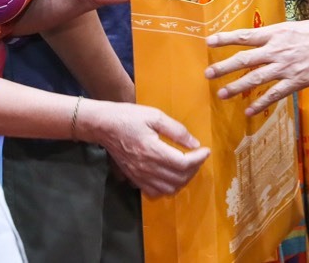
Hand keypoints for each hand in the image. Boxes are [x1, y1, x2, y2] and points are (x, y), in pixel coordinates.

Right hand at [89, 102, 209, 197]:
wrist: (103, 126)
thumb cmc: (129, 117)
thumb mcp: (155, 115)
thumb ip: (176, 130)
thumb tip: (195, 144)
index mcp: (152, 150)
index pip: (183, 164)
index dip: (199, 159)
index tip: (206, 150)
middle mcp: (146, 168)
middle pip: (179, 178)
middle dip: (194, 168)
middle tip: (198, 156)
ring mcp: (140, 176)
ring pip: (169, 189)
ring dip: (183, 180)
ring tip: (188, 166)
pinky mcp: (134, 179)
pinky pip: (155, 192)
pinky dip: (168, 188)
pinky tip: (171, 175)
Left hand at [205, 18, 308, 114]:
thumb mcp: (297, 27)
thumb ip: (280, 35)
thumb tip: (267, 40)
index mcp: (276, 33)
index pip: (245, 35)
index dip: (225, 39)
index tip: (209, 41)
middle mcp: (277, 49)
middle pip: (244, 59)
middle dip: (224, 67)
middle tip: (208, 74)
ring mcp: (285, 66)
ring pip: (254, 78)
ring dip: (236, 87)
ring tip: (222, 94)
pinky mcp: (296, 81)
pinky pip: (274, 94)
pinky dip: (260, 103)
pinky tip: (249, 111)